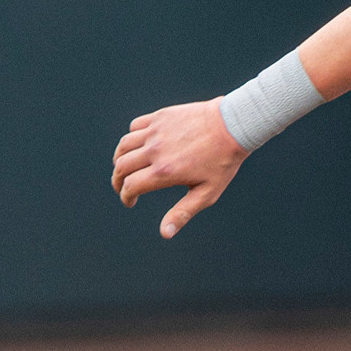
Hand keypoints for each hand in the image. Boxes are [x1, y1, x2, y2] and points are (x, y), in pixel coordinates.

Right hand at [111, 98, 247, 238]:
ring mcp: (156, 131)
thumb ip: (183, 213)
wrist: (232, 126)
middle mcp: (155, 151)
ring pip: (124, 146)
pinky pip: (135, 126)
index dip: (126, 197)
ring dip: (120, 159)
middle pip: (121, 167)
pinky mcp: (160, 116)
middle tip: (123, 188)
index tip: (130, 202)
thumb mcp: (207, 193)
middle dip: (118, 181)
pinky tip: (139, 147)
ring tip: (125, 168)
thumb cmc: (222, 162)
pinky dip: (132, 138)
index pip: (130, 187)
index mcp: (164, 172)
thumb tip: (165, 233)